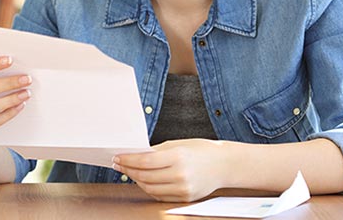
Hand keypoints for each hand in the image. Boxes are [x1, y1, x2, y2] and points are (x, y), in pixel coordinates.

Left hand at [113, 139, 230, 201]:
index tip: (117, 157)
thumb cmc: (202, 150)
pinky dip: (149, 188)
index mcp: (178, 156)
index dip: (128, 160)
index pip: (144, 160)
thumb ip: (156, 151)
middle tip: (119, 164)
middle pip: (145, 176)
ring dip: (136, 180)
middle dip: (128, 170)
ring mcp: (183, 188)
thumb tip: (134, 155)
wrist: (224, 165)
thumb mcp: (178, 145)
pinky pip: (160, 195)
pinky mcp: (185, 198)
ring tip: (129, 172)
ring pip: (150, 188)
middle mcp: (180, 174)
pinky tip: (143, 180)